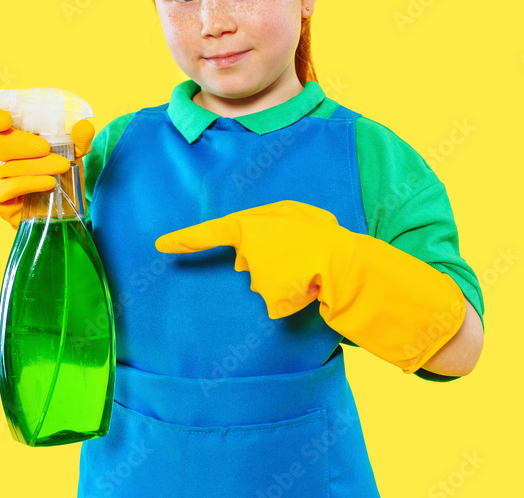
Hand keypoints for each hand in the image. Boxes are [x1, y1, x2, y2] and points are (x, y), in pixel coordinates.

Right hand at [0, 109, 94, 227]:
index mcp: (12, 135)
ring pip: (7, 167)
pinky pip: (10, 188)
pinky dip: (31, 182)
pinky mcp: (0, 199)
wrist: (64, 207)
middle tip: (46, 148)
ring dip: (36, 165)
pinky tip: (50, 182)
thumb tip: (83, 126)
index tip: (6, 120)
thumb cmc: (61, 172)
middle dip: (22, 144)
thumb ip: (79, 139)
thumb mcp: (75, 153)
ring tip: (61, 167)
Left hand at [155, 200, 465, 372]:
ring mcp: (265, 262)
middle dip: (270, 271)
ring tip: (311, 277)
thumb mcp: (302, 228)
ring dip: (284, 288)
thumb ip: (270, 236)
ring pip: (262, 288)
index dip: (187, 239)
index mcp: (262, 219)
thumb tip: (244, 261)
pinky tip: (312, 290)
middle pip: (248, 267)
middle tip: (304, 265)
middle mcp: (258, 237)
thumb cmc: (334, 247)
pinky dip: (291, 302)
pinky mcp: (276, 285)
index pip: (218, 230)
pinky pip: (275, 304)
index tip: (160, 246)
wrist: (364, 266)